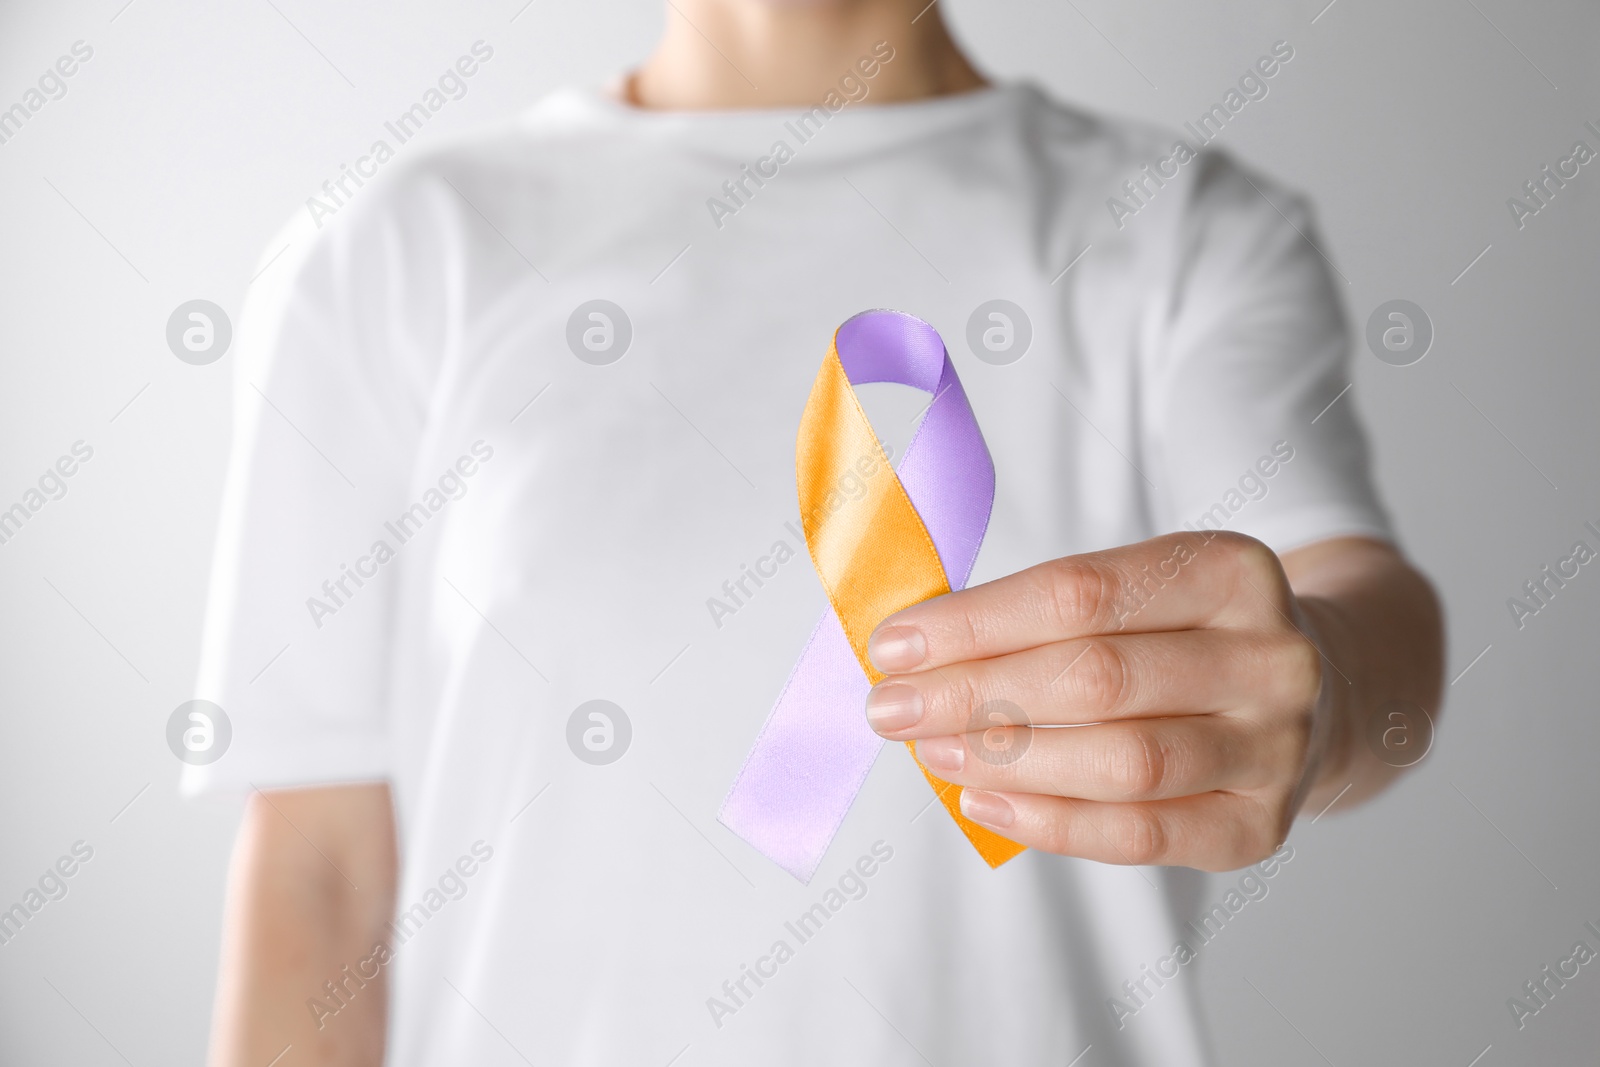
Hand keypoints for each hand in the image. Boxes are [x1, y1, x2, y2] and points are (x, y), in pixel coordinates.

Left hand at [864, 531, 1333, 871]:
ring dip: (1008, 759)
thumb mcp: (1140, 590)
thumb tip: (913, 652)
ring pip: (1123, 761)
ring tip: (931, 751)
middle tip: (892, 709)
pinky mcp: (1261, 826)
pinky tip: (985, 801)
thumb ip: (1042, 613)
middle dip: (973, 694)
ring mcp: (1276, 746)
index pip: (1081, 594)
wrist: (1312, 695)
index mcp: (1230, 570)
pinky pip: (1142, 834)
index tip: (894, 645)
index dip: (975, 623)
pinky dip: (1052, 823)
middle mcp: (1269, 656)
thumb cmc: (1183, 636)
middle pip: (1097, 677)